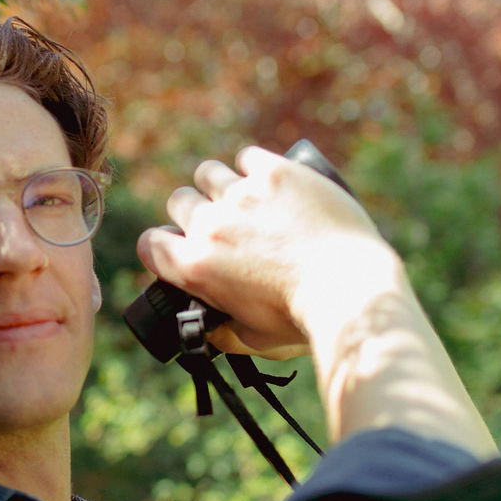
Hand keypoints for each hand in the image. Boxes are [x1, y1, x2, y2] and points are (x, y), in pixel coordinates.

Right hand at [138, 147, 493, 455]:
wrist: (351, 292)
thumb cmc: (304, 324)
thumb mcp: (254, 342)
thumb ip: (225, 332)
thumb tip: (212, 328)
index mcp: (195, 268)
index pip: (150, 244)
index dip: (163, 246)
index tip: (182, 248)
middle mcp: (211, 226)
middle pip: (179, 201)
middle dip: (195, 212)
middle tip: (223, 225)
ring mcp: (243, 195)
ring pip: (208, 172)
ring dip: (221, 185)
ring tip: (246, 199)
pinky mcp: (277, 173)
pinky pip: (248, 157)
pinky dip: (255, 168)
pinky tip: (273, 183)